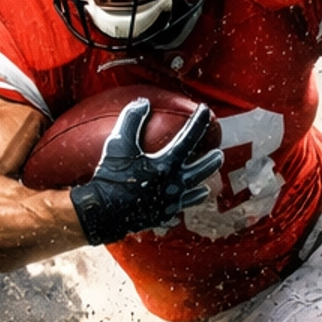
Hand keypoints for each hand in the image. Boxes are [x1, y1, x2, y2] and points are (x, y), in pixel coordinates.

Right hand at [68, 98, 221, 245]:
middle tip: (218, 155)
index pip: (189, 138)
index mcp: (167, 164)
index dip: (198, 122)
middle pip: (201, 171)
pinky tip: (179, 211)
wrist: (103, 212)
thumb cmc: (111, 176)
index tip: (205, 111)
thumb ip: (132, 120)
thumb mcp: (119, 143)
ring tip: (205, 187)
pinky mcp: (160, 218)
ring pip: (192, 196)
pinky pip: (175, 214)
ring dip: (200, 189)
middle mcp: (173, 185)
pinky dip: (179, 210)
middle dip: (211, 162)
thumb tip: (143, 103)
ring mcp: (169, 204)